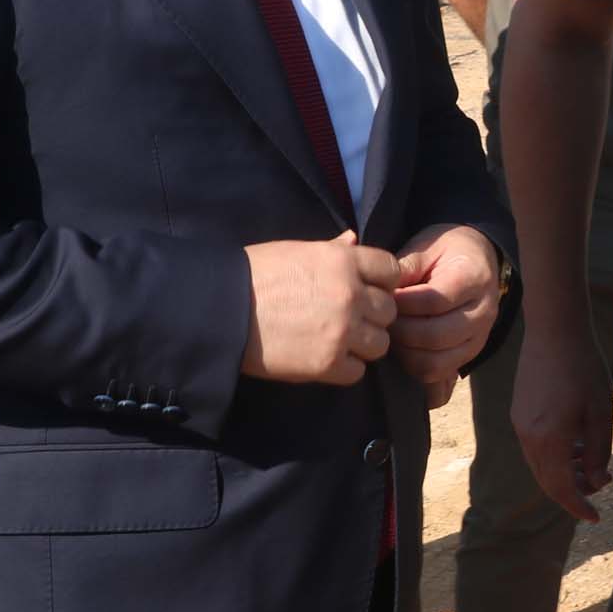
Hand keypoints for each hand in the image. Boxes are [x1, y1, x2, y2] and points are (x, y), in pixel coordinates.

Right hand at [243, 232, 399, 384]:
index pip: (391, 270)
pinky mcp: (328, 363)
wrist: (221, 310)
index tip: (369, 288)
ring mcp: (342, 331)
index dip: (383, 281)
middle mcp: (350, 295)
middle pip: (389, 310)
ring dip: (364, 343)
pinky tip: (326, 356)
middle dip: (373, 314)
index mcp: (342, 261)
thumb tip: (352, 240)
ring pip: (381, 343)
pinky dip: (345, 367)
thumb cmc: (254, 274)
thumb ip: (332, 250)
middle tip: (350, 317)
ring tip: (339, 339)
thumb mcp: (295, 251)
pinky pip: (358, 371)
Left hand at [390, 224, 504, 407]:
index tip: (380, 297)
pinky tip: (404, 350)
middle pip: (434, 336)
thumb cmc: (447, 251)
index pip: (433, 301)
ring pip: (435, 362)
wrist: (478, 260)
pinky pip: (438, 374)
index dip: (401, 303)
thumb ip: (406, 266)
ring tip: (390, 334)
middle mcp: (483, 312)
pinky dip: (415, 368)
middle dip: (399, 331)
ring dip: (405, 353)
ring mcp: (479, 338)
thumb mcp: (427, 246)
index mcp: (474, 278)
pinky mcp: (469, 355)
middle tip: (379, 319)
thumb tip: (381, 290)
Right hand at [512, 320, 612, 523]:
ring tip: (590, 465)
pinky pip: (534, 447)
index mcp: (549, 440)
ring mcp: (519, 424)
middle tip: (598, 487)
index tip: (595, 517)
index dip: (578, 506)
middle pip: (546, 481)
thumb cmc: (584, 368)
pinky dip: (553, 456)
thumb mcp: (600, 413)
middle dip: (572, 491)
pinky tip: (574, 445)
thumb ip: (597, 452)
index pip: (561, 488)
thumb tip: (595, 482)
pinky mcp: (519, 412)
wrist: (554, 331)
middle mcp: (528, 437)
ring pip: (539, 465)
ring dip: (563, 473)